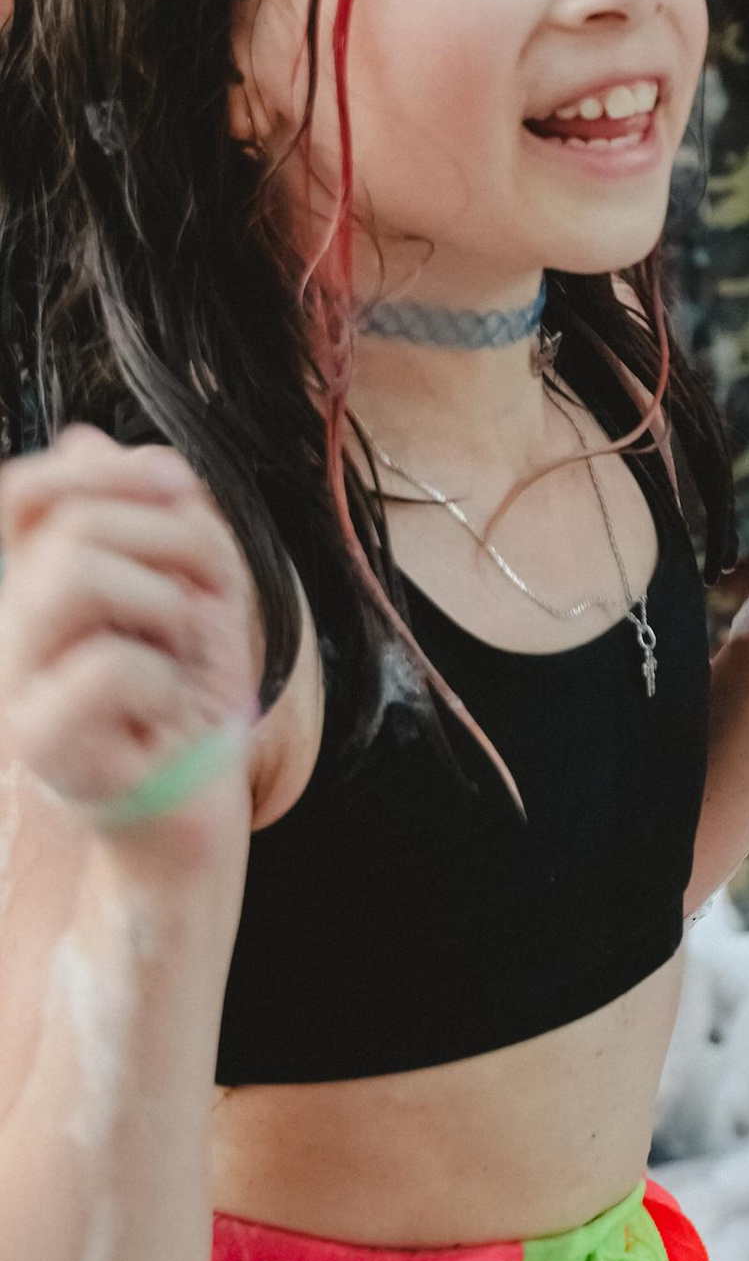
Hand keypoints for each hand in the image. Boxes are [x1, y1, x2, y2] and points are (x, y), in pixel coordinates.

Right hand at [0, 432, 257, 868]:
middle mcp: (7, 632)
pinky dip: (168, 680)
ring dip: (169, 605)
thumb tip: (86, 439)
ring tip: (184, 654)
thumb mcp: (189, 591)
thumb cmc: (188, 709)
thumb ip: (149, 514)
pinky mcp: (41, 746)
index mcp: (33, 588)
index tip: (180, 488)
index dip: (102, 471)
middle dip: (179, 543)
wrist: (191, 822)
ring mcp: (13, 689)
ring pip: (77, 574)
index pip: (23, 495)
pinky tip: (168, 714)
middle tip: (215, 599)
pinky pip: (111, 665)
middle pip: (74, 524)